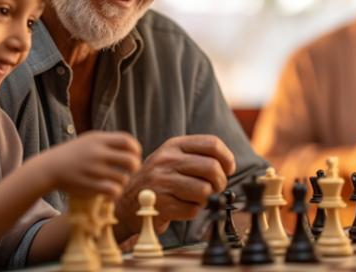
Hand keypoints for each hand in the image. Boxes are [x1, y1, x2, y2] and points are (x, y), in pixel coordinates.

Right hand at [43, 131, 141, 197]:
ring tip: (115, 181)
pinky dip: (115, 193)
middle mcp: (98, 153)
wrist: (50, 167)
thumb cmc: (73, 154)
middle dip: (134, 167)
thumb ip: (110, 142)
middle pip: (131, 160)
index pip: (128, 141)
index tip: (133, 155)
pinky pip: (114, 191)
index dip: (136, 149)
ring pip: (124, 178)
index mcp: (99, 139)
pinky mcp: (90, 186)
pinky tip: (110, 191)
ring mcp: (94, 170)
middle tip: (129, 170)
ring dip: (123, 181)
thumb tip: (133, 148)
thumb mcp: (90, 140)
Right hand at [114, 135, 235, 237]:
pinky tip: (181, 207)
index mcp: (173, 146)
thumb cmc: (158, 180)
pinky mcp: (161, 204)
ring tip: (195, 198)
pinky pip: (193, 209)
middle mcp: (166, 160)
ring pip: (205, 190)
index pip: (211, 143)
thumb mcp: (172, 158)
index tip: (228, 168)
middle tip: (215, 188)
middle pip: (212, 168)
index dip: (227, 158)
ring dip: (206, 198)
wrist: (127, 201)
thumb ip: (197, 156)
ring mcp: (162, 182)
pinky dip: (193, 211)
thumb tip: (228, 165)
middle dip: (220, 182)